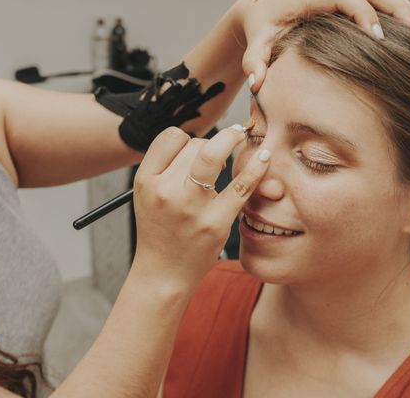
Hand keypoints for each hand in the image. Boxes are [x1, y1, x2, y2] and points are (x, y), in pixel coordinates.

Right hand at [131, 125, 269, 290]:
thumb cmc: (160, 229)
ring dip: (231, 140)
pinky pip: (241, 184)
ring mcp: (191, 207)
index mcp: (145, 181)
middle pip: (195, 145)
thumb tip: (201, 139)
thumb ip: (165, 166)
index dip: (187, 139)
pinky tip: (264, 157)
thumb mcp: (147, 195)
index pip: (171, 137)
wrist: (164, 273)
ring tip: (240, 136)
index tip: (195, 149)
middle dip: (211, 145)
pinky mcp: (216, 222)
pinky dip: (256, 167)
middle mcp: (165, 192)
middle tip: (219, 152)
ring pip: (213, 154)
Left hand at [233, 0, 409, 92]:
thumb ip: (255, 62)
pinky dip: (400, 10)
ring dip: (405, 8)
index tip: (379, 38)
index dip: (364, 15)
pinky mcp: (348, 2)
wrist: (261, 9)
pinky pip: (379, 1)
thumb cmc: (260, 26)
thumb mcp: (256, 43)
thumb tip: (257, 85)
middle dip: (397, 9)